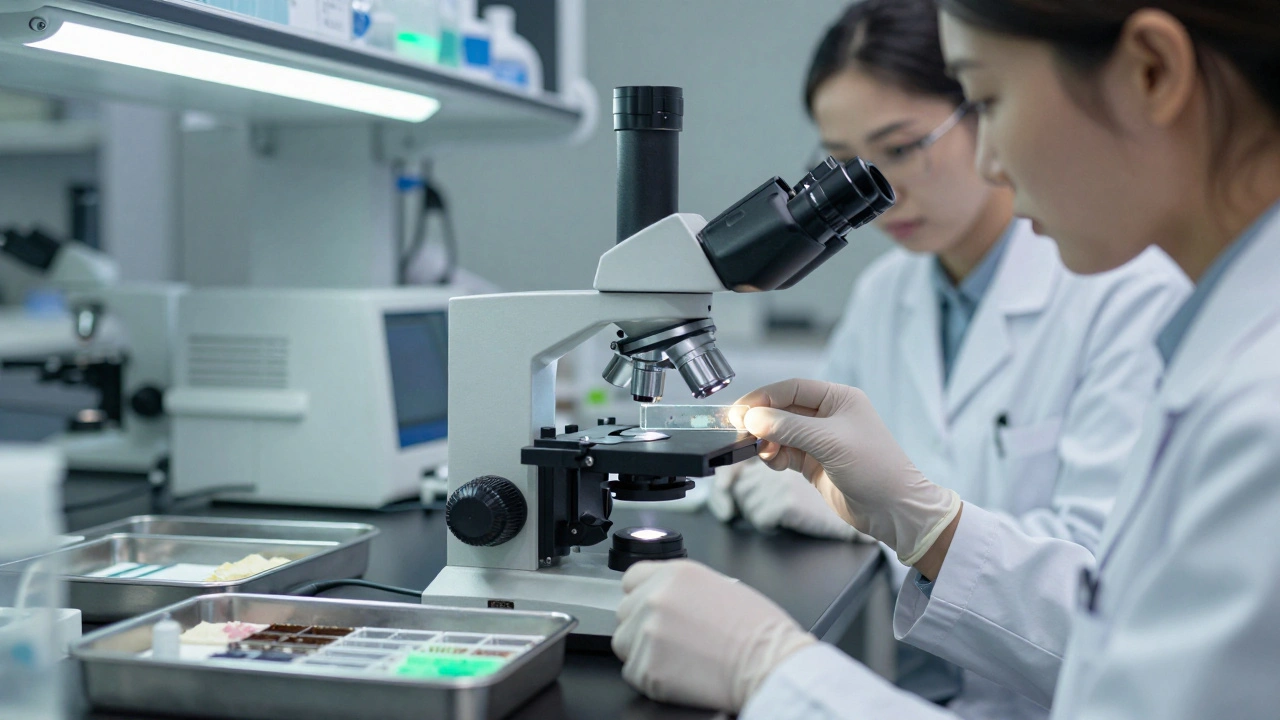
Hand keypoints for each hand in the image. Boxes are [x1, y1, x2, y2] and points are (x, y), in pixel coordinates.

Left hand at [612, 559, 815, 711]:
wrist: (769, 664)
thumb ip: (682, 588)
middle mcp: (655, 598)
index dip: (641, 595)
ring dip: (642, 650)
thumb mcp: (720, 585)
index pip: (631, 578)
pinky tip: (679, 673)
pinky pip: (633, 672)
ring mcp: (648, 633)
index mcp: (675, 573)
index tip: (649, 607)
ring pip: (623, 642)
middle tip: (673, 638)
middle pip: (625, 611)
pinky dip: (651, 676)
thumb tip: (666, 597)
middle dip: (643, 624)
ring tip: (677, 657)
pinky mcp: (647, 668)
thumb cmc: (758, 629)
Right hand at [736, 378, 960, 564]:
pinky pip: (784, 452)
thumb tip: (753, 418)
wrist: (893, 510)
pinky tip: (774, 462)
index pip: (792, 389)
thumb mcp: (829, 441)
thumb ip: (789, 427)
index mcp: (838, 399)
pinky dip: (774, 456)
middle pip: (782, 410)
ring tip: (762, 451)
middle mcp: (828, 416)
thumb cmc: (874, 468)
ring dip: (766, 440)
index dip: (764, 397)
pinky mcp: (814, 463)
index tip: (740, 410)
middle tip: (739, 432)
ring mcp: (820, 441)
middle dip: (761, 421)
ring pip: (780, 433)